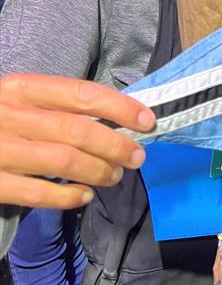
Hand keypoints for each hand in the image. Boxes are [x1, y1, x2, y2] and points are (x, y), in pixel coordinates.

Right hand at [0, 73, 154, 208]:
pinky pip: (37, 193)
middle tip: (137, 157)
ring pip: (63, 161)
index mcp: (22, 88)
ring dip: (98, 171)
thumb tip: (118, 117)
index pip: (81, 94)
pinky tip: (84, 196)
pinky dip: (68, 196)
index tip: (146, 121)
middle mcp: (10, 115)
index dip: (119, 108)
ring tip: (115, 176)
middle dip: (115, 145)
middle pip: (77, 130)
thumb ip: (58, 106)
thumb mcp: (19, 98)